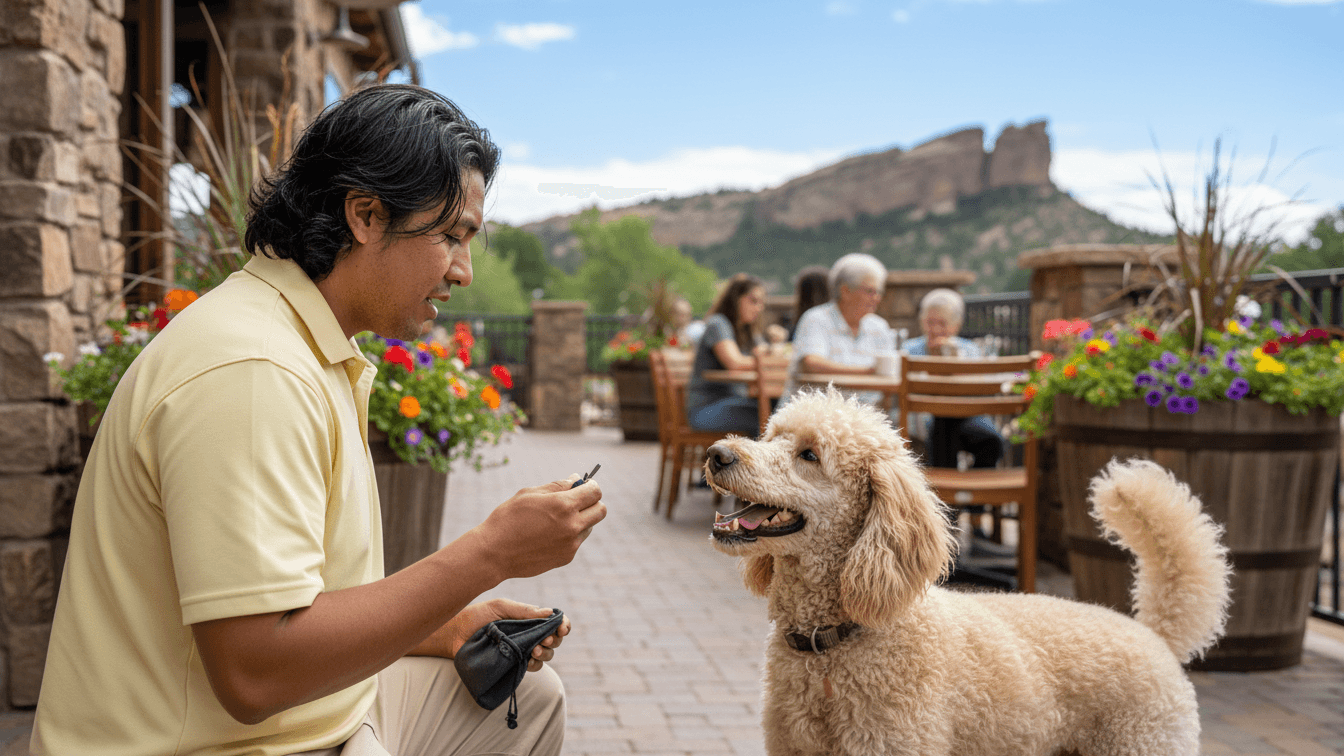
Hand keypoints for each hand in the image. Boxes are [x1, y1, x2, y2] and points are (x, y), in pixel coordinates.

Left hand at [431, 599, 570, 670]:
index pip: (552, 621)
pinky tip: (528, 661)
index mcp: (527, 619)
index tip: (563, 629)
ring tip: (535, 651)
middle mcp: (527, 634)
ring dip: (546, 653)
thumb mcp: (500, 607)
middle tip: (545, 640)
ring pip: (546, 655)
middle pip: (553, 639)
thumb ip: (524, 610)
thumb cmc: (476, 616)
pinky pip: (532, 668)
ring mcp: (521, 650)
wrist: (455, 635)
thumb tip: (549, 612)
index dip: (562, 625)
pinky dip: (535, 665)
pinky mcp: (512, 665)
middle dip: (554, 640)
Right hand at [468, 475, 606, 580]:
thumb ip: (557, 486)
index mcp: (563, 505)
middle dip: (592, 502)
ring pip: (590, 526)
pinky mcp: (567, 557)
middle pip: (601, 510)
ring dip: (581, 519)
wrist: (494, 553)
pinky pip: (577, 541)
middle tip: (577, 500)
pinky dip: (570, 535)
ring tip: (556, 519)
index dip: (591, 486)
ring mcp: (571, 543)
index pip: (594, 492)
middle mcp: (572, 525)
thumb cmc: (508, 518)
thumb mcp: (529, 494)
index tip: (585, 485)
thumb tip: (575, 479)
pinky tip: (549, 534)